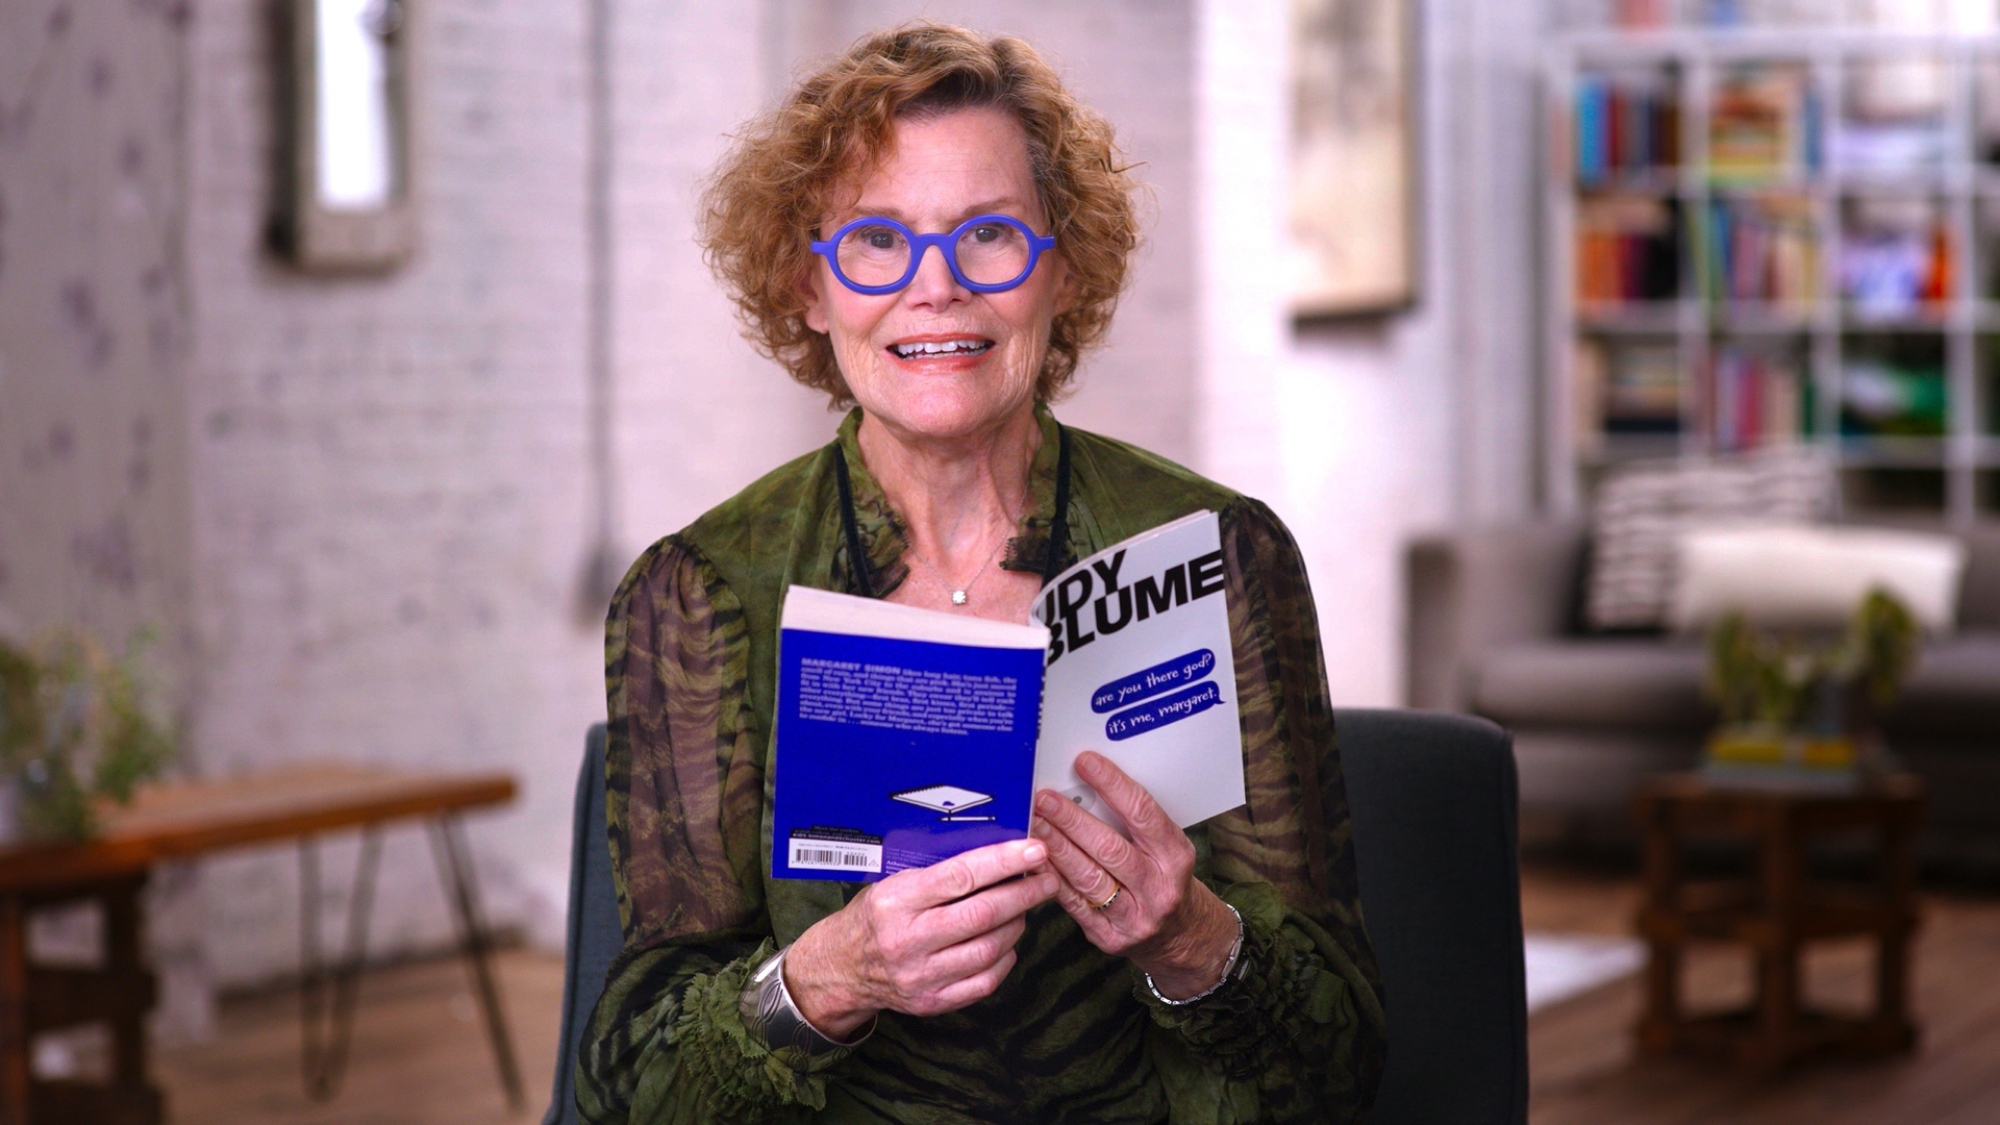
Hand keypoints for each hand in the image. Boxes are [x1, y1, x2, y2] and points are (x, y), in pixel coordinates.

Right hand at [783, 838, 1057, 1037]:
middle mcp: (908, 940)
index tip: (1035, 850)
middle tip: (1046, 879)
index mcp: (897, 901)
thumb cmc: (875, 916)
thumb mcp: (894, 882)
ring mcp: (921, 976)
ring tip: (1024, 908)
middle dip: (1024, 893)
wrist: (843, 968)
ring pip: (990, 947)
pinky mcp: (933, 1001)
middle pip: (983, 914)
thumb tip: (997, 853)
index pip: (961, 876)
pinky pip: (986, 980)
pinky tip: (1006, 941)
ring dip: (1017, 924)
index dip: (1004, 862)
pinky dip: (1005, 957)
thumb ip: (939, 873)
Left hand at [1031, 752, 1239, 999]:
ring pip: (1088, 877)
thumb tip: (1086, 786)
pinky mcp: (1109, 937)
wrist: (1182, 937)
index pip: (1143, 814)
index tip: (1085, 762)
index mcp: (1176, 857)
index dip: (1112, 785)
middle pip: (1109, 848)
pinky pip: (1074, 904)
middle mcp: (1158, 889)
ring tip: (1033, 822)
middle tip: (1044, 797)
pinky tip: (1035, 858)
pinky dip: (1052, 878)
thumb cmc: (1165, 878)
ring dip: (1056, 846)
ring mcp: (1134, 918)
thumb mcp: (1166, 848)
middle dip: (1072, 819)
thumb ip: (1133, 824)